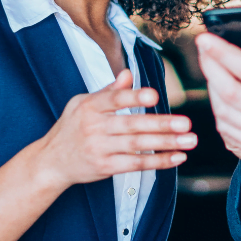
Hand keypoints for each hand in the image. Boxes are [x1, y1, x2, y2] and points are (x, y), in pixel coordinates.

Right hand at [32, 70, 195, 187]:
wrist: (51, 162)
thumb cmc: (71, 128)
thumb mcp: (82, 104)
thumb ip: (109, 91)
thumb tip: (128, 74)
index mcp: (90, 107)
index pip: (114, 100)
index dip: (134, 97)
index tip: (155, 96)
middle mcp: (94, 127)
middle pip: (132, 125)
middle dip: (161, 124)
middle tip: (186, 123)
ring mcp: (99, 148)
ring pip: (138, 145)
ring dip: (167, 143)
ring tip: (189, 140)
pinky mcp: (105, 167)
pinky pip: (136, 164)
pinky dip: (158, 161)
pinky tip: (177, 157)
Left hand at [195, 27, 240, 178]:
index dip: (224, 52)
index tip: (207, 38)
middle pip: (228, 92)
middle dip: (209, 66)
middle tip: (201, 47)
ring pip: (223, 111)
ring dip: (210, 86)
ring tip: (208, 64)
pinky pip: (227, 128)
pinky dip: (217, 108)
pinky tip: (218, 91)